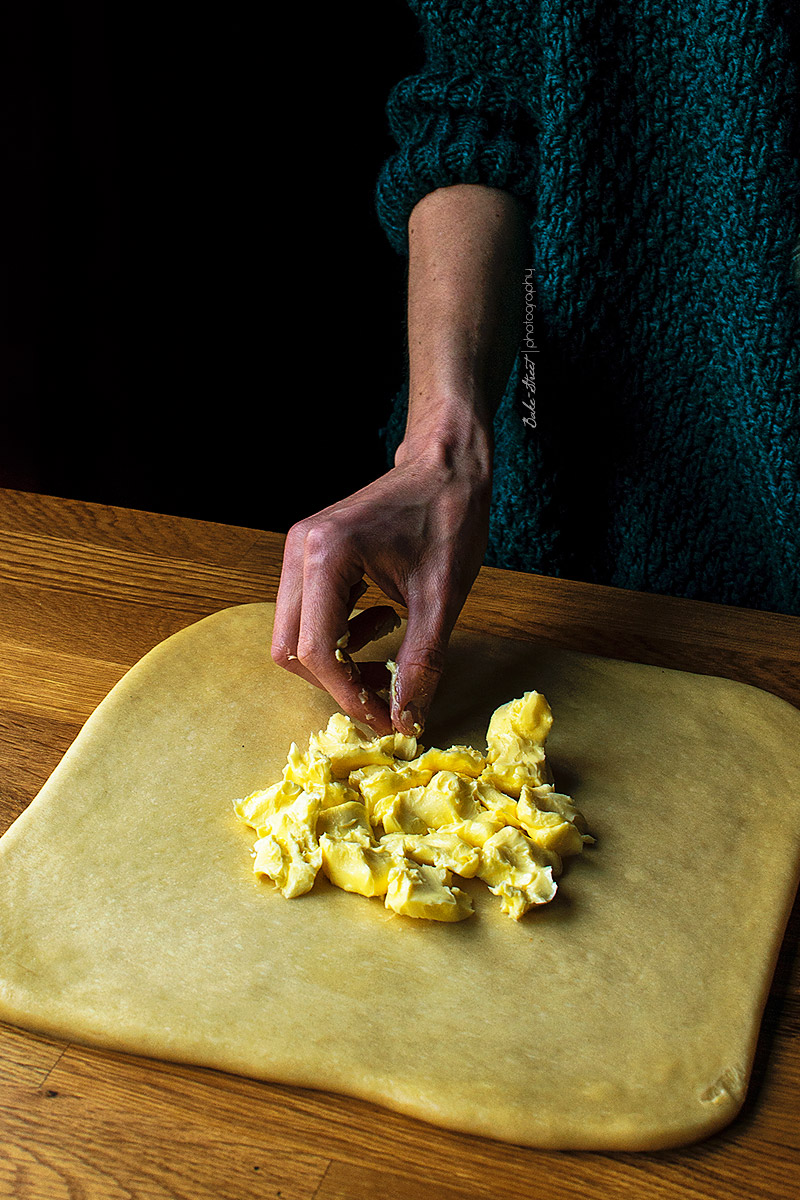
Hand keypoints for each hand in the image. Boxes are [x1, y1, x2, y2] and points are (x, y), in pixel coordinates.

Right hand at [271, 436, 490, 735]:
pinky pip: (308, 613)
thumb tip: (408, 720)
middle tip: (385, 694)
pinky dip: (339, 633)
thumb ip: (420, 661)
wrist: (447, 463)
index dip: (349, 696)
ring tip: (389, 642)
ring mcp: (300, 552)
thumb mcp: (441, 597)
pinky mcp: (310, 555)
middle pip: (292, 648)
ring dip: (338, 657)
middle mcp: (300, 552)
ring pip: (296, 633)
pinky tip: (381, 619)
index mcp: (327, 556)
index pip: (317, 650)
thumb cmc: (448, 516)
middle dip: (337, 681)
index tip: (385, 720)